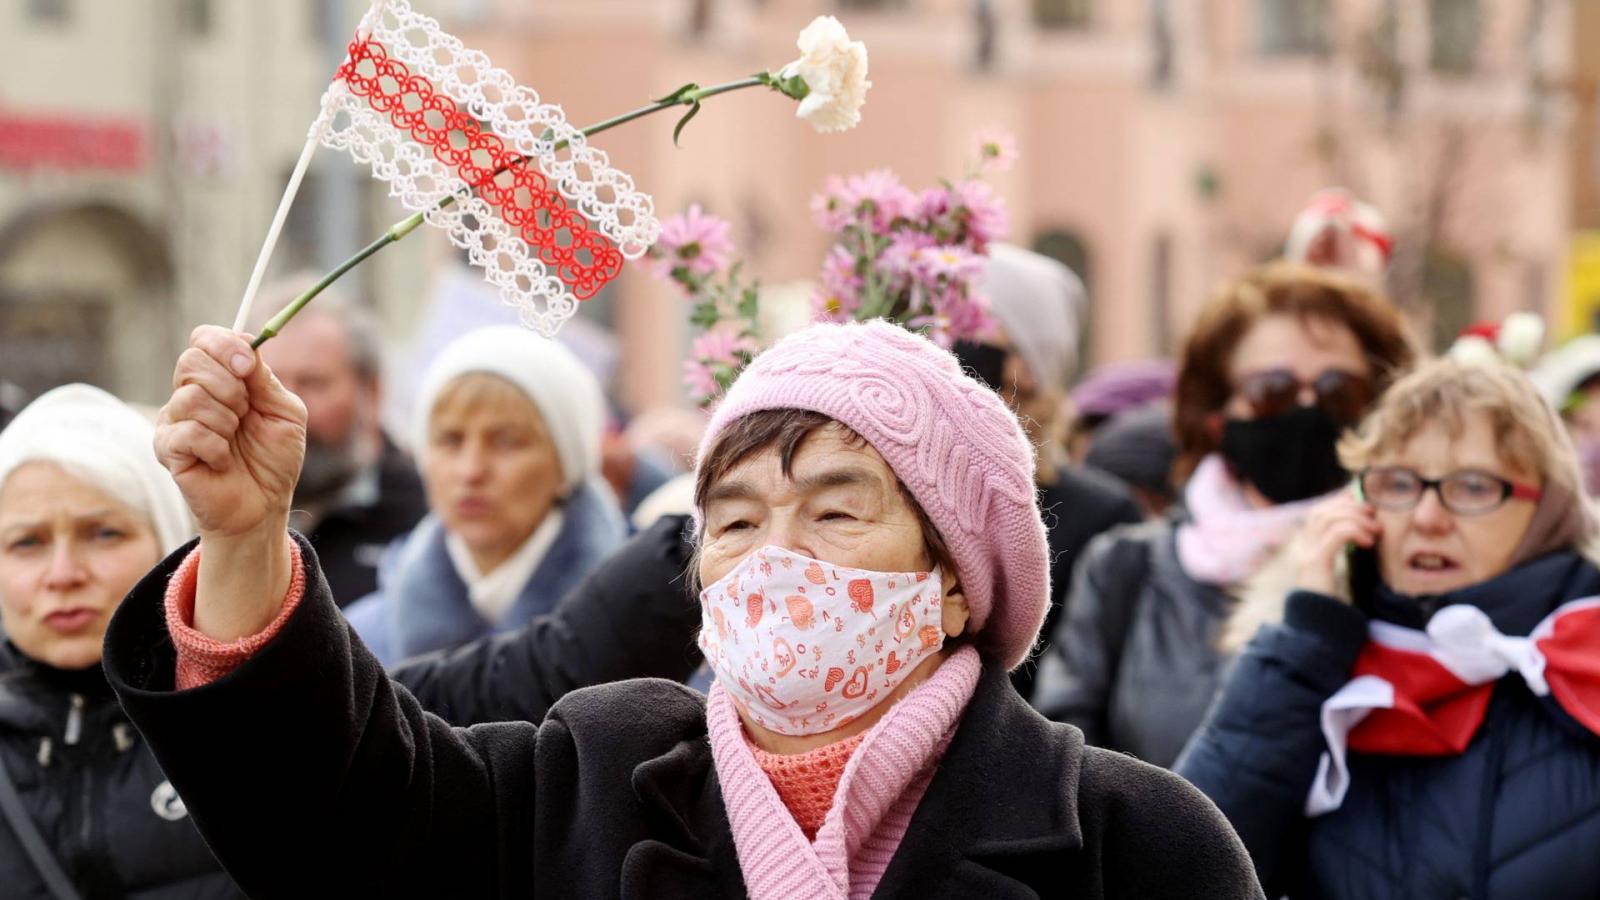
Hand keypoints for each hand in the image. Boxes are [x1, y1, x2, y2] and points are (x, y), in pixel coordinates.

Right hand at [155, 326, 306, 540]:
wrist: (265, 504)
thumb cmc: (274, 458)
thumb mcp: (285, 412)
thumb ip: (266, 379)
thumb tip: (248, 346)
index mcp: (220, 378)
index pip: (204, 339)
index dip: (224, 345)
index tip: (247, 366)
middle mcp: (191, 393)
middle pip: (191, 360)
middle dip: (230, 386)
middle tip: (245, 413)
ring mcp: (175, 421)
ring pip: (191, 397)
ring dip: (226, 421)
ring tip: (234, 441)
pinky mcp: (167, 450)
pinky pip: (188, 432)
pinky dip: (216, 447)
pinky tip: (222, 461)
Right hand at [1292, 493, 1379, 596]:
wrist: (1317, 628)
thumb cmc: (1332, 604)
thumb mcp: (1340, 574)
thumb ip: (1344, 556)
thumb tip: (1364, 536)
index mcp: (1307, 548)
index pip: (1318, 512)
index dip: (1339, 502)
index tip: (1364, 504)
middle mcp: (1302, 547)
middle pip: (1321, 511)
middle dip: (1350, 507)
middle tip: (1373, 515)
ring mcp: (1306, 554)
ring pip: (1327, 518)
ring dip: (1355, 518)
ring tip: (1374, 532)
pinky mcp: (1315, 562)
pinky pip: (1335, 535)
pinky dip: (1354, 532)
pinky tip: (1368, 542)